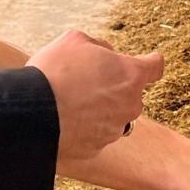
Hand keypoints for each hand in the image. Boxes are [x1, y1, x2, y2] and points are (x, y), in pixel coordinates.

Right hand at [29, 31, 163, 165]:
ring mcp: (114, 130)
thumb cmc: (55, 72)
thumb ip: (98, 45)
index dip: (150, 62)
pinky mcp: (97, 149)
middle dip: (113, 88)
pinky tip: (63, 122)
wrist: (34, 114)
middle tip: (84, 82)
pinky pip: (94, 136)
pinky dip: (83, 129)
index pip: (155, 67)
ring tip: (69, 104)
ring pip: (112, 116)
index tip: (147, 62)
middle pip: (130, 94)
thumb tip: (106, 54)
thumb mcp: (74, 40)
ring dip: (98, 110)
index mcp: (130, 75)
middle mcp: (130, 105)